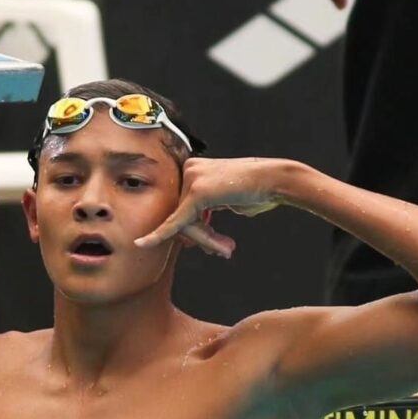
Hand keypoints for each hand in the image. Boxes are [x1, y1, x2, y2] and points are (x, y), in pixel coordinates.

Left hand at [135, 157, 286, 259]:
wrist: (274, 180)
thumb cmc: (255, 191)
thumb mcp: (224, 201)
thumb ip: (204, 213)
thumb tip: (187, 237)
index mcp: (192, 168)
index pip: (182, 206)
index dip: (196, 229)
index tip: (211, 243)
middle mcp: (188, 169)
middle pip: (180, 214)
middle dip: (202, 237)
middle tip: (224, 250)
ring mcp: (191, 178)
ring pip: (183, 222)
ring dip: (205, 240)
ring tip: (226, 248)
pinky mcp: (196, 191)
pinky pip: (180, 222)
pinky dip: (162, 235)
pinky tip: (143, 244)